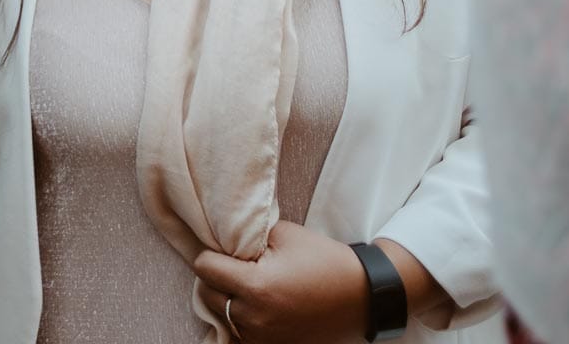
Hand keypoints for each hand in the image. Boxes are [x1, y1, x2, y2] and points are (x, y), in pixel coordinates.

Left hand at [193, 221, 368, 342]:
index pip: (205, 267)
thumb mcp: (284, 234)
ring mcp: (263, 337)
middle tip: (235, 266)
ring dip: (226, 299)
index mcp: (256, 286)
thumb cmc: (324, 260)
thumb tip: (220, 236)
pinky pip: (239, 334)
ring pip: (221, 315)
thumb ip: (246, 235)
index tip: (224, 250)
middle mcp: (255, 317)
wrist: (363, 295)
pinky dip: (241, 319)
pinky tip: (254, 306)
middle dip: (216, 277)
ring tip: (246, 285)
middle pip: (208, 293)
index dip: (211, 254)